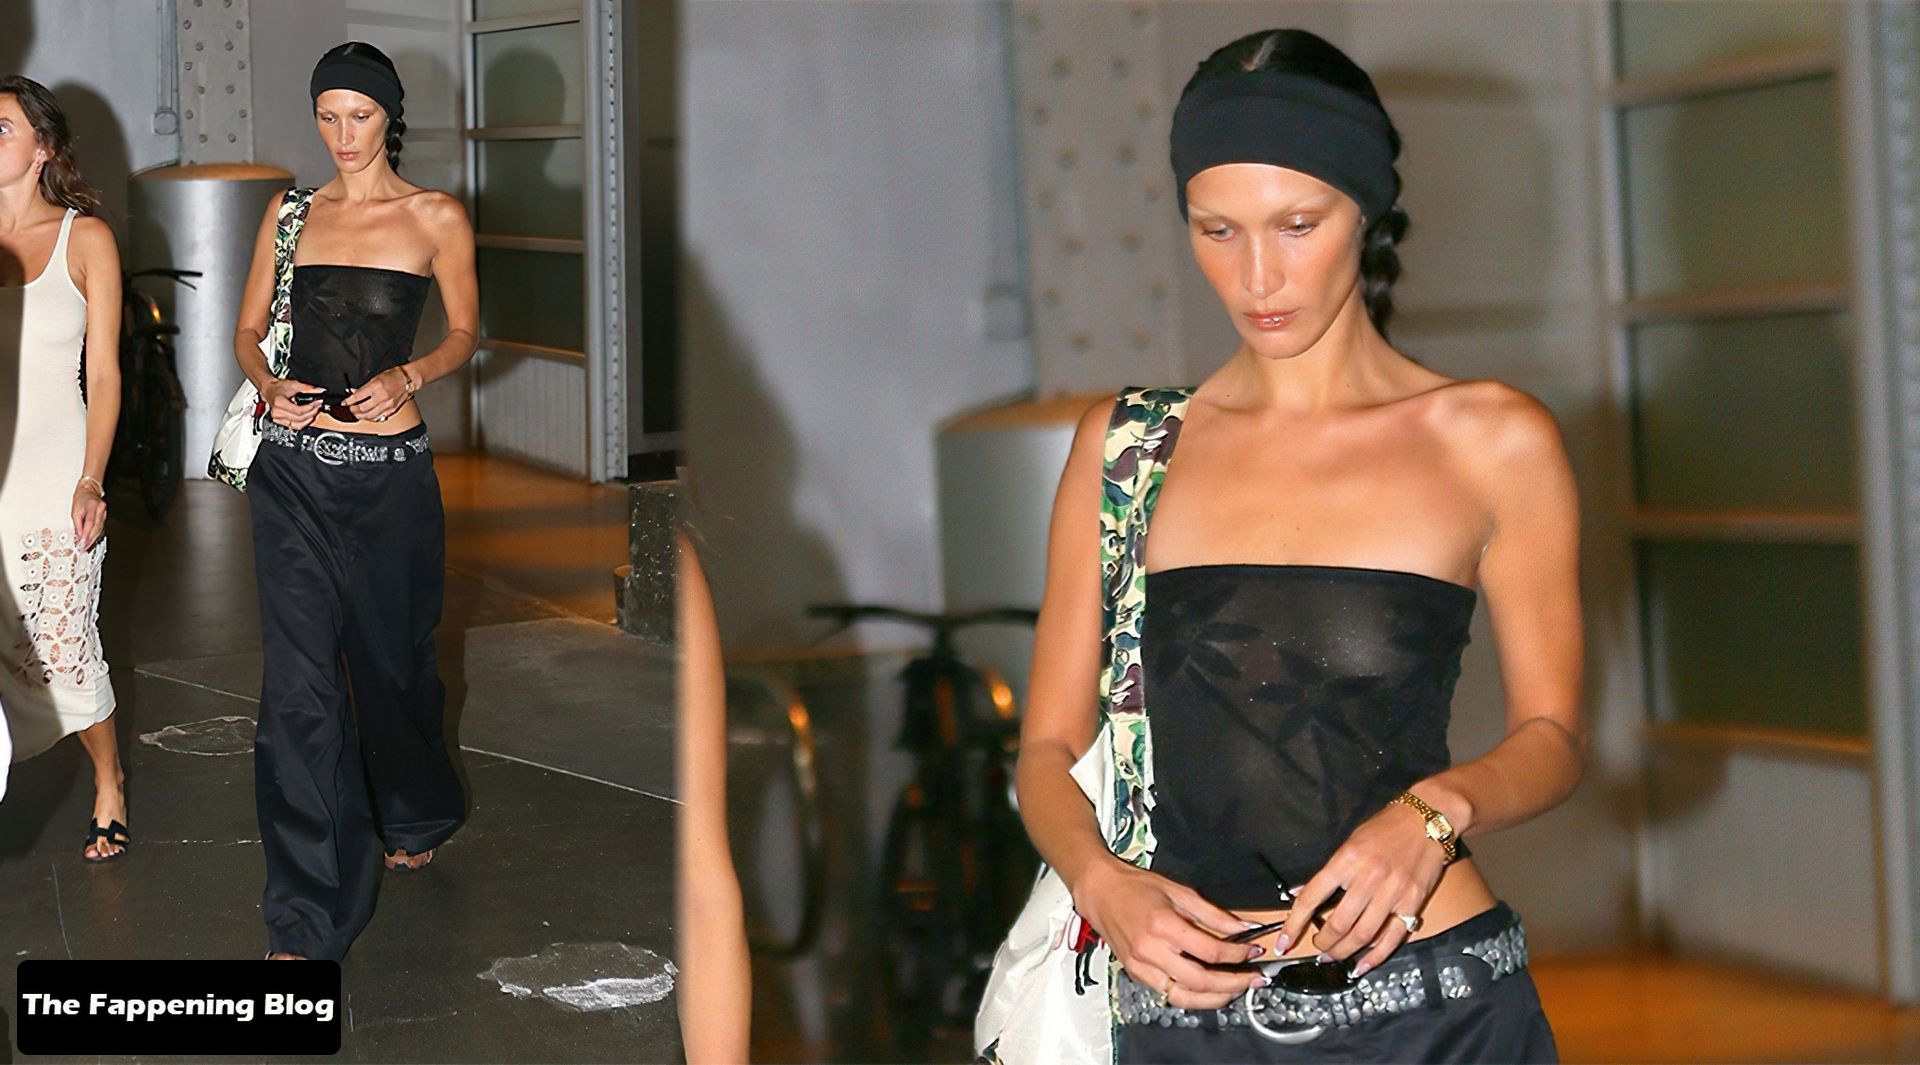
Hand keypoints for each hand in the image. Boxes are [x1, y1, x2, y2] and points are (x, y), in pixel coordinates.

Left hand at [71, 480, 106, 550]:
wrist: (89, 491)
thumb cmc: (81, 499)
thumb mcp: (75, 511)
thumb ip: (77, 524)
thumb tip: (79, 535)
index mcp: (93, 506)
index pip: (90, 523)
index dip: (86, 534)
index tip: (82, 542)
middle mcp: (101, 510)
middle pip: (96, 528)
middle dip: (90, 539)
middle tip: (83, 547)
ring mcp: (104, 514)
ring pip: (99, 529)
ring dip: (93, 539)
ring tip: (86, 546)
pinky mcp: (104, 518)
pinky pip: (100, 528)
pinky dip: (95, 535)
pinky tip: (91, 540)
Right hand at [263, 378, 323, 428]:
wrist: (269, 390)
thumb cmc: (279, 387)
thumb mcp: (293, 384)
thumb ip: (307, 388)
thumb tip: (320, 390)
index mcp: (279, 403)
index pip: (299, 411)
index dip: (311, 408)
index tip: (318, 403)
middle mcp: (277, 413)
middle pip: (299, 419)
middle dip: (312, 413)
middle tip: (318, 406)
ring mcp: (278, 419)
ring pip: (298, 425)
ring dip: (309, 419)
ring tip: (314, 411)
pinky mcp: (280, 422)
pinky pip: (295, 426)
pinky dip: (303, 422)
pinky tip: (308, 416)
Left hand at [344, 367, 411, 423]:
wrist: (408, 379)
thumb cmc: (393, 376)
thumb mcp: (375, 378)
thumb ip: (364, 387)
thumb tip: (354, 393)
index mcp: (376, 386)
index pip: (358, 397)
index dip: (348, 401)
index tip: (344, 403)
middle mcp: (382, 396)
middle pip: (363, 409)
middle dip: (353, 410)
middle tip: (350, 409)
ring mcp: (388, 404)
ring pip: (370, 416)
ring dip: (361, 416)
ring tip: (357, 414)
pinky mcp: (392, 410)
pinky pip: (379, 417)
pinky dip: (371, 418)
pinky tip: (368, 416)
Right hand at [1072, 857, 1266, 1009]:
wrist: (1100, 892)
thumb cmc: (1137, 887)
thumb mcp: (1180, 892)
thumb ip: (1213, 914)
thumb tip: (1244, 928)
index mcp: (1164, 925)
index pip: (1210, 951)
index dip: (1237, 955)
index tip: (1254, 951)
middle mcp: (1152, 951)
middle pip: (1200, 981)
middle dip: (1233, 984)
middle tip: (1254, 979)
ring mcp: (1142, 967)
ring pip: (1185, 997)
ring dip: (1216, 999)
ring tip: (1236, 991)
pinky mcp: (1136, 974)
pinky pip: (1169, 995)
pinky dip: (1192, 997)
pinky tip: (1208, 991)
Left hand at [1278, 801, 1446, 974]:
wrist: (1426, 820)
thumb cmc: (1385, 828)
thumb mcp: (1349, 843)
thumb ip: (1327, 873)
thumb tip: (1298, 894)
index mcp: (1345, 860)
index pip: (1311, 898)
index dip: (1294, 924)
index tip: (1284, 942)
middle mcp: (1368, 878)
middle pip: (1338, 923)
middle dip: (1323, 943)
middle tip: (1318, 948)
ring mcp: (1392, 892)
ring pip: (1362, 935)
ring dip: (1344, 952)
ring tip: (1334, 957)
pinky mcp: (1412, 903)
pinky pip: (1392, 938)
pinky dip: (1375, 957)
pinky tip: (1362, 965)